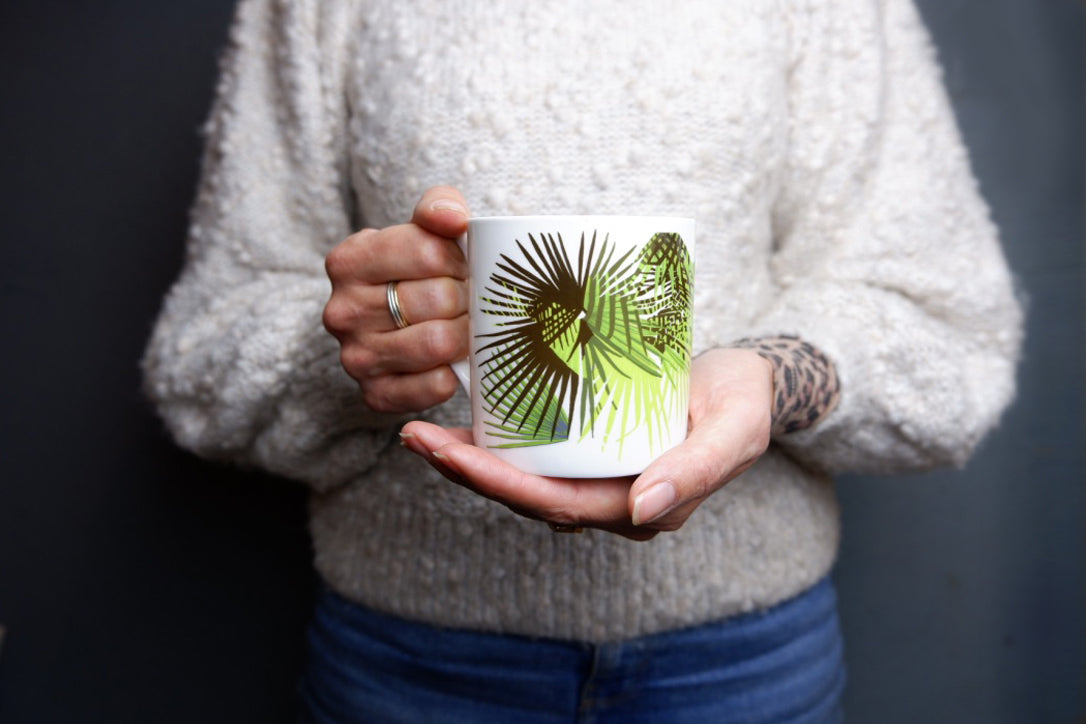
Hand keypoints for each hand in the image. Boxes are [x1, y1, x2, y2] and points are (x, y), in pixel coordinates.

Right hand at [323, 186, 470, 412]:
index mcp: (348, 261)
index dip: (459, 258)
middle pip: (437, 299)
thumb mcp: (422, 228)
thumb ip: (439, 207)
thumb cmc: (414, 271)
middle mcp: (343, 311)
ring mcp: (355, 357)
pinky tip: (452, 360)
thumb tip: (453, 218)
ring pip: (437, 342)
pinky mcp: (375, 395)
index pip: (427, 252)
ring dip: (465, 334)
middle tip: (468, 299)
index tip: (461, 265)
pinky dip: (453, 373)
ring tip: (465, 325)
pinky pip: (433, 386)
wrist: (393, 322)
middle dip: (466, 298)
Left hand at [400, 348, 773, 539]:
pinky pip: (534, 456)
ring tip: (418, 431)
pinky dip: (494, 442)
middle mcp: (611, 501)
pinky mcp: (588, 452)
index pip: (557, 505)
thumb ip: (698, 469)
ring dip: (469, 461)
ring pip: (522, 479)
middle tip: (416, 436)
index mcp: (642, 507)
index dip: (499, 484)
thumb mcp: (736, 428)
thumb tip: (641, 508)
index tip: (450, 453)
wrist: (748, 383)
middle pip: (526, 496)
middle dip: (467, 472)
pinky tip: (460, 420)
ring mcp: (597, 479)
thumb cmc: (743, 400)